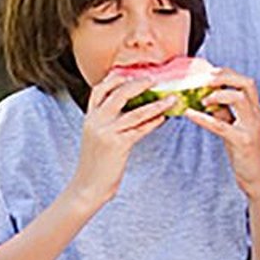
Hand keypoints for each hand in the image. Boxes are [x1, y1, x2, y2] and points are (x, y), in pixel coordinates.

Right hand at [67, 72, 172, 209]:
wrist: (87, 186)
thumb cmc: (97, 162)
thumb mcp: (97, 136)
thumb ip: (108, 120)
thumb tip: (133, 108)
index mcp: (90, 117)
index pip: (100, 88)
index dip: (117, 77)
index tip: (134, 72)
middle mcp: (96, 121)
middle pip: (118, 93)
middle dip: (139, 84)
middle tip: (155, 80)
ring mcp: (106, 132)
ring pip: (135, 112)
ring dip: (156, 104)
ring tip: (171, 99)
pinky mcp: (117, 145)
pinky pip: (140, 129)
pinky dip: (154, 122)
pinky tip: (164, 118)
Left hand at [186, 70, 259, 196]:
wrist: (259, 180)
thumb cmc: (246, 155)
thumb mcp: (236, 129)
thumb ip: (225, 114)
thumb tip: (207, 99)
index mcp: (255, 111)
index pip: (246, 82)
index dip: (228, 74)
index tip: (209, 72)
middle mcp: (256, 115)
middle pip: (246, 83)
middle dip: (225, 76)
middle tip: (206, 77)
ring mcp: (251, 127)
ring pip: (238, 98)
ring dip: (217, 94)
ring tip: (202, 99)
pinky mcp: (242, 141)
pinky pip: (221, 125)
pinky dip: (203, 118)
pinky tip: (190, 114)